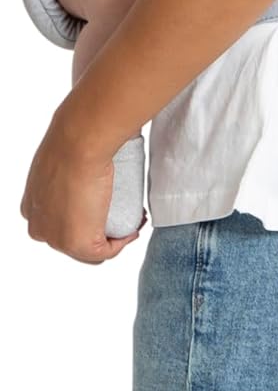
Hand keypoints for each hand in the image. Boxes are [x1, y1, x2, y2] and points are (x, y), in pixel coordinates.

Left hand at [19, 113, 145, 263]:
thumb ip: (71, 151)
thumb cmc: (77, 136)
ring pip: (89, 249)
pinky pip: (103, 254)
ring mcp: (55, 237)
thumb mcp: (66, 149)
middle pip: (74, 238)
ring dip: (114, 238)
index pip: (59, 221)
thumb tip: (91, 139)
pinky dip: (121, 245)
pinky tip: (131, 229)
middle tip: (127, 208)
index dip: (88, 217)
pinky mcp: (76, 244)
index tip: (110, 202)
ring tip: (132, 215)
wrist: (81, 138)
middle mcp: (38, 224)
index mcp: (31, 205)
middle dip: (103, 229)